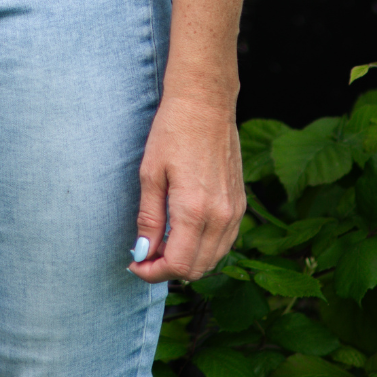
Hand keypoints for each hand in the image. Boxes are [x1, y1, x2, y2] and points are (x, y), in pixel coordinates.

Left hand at [130, 88, 244, 282]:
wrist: (205, 104)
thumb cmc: (173, 132)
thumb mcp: (151, 174)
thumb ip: (149, 218)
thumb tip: (143, 251)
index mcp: (194, 211)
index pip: (177, 264)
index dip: (153, 272)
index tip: (135, 264)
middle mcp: (220, 217)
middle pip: (196, 269)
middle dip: (167, 270)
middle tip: (145, 256)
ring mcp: (234, 212)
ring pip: (213, 259)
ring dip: (187, 261)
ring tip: (162, 245)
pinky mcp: (240, 204)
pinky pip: (225, 243)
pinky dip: (205, 249)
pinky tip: (184, 234)